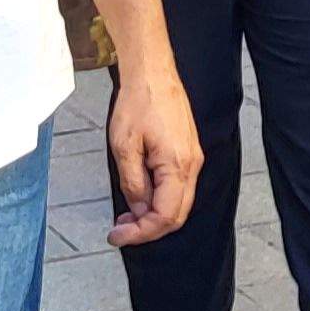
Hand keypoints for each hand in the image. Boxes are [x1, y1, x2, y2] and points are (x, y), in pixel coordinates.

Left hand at [102, 65, 203, 248]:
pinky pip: (178, 187)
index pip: (165, 216)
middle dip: (147, 229)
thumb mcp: (124, 147)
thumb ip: (133, 184)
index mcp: (177, 165)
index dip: (141, 233)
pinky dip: (160, 200)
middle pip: (176, 215)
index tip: (117, 236)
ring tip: (126, 217)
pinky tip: (140, 197)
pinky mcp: (188, 153)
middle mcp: (192, 165)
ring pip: (178, 203)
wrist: (153, 74)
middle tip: (119, 231)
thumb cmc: (138, 103)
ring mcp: (193, 159)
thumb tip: (139, 210)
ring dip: (153, 215)